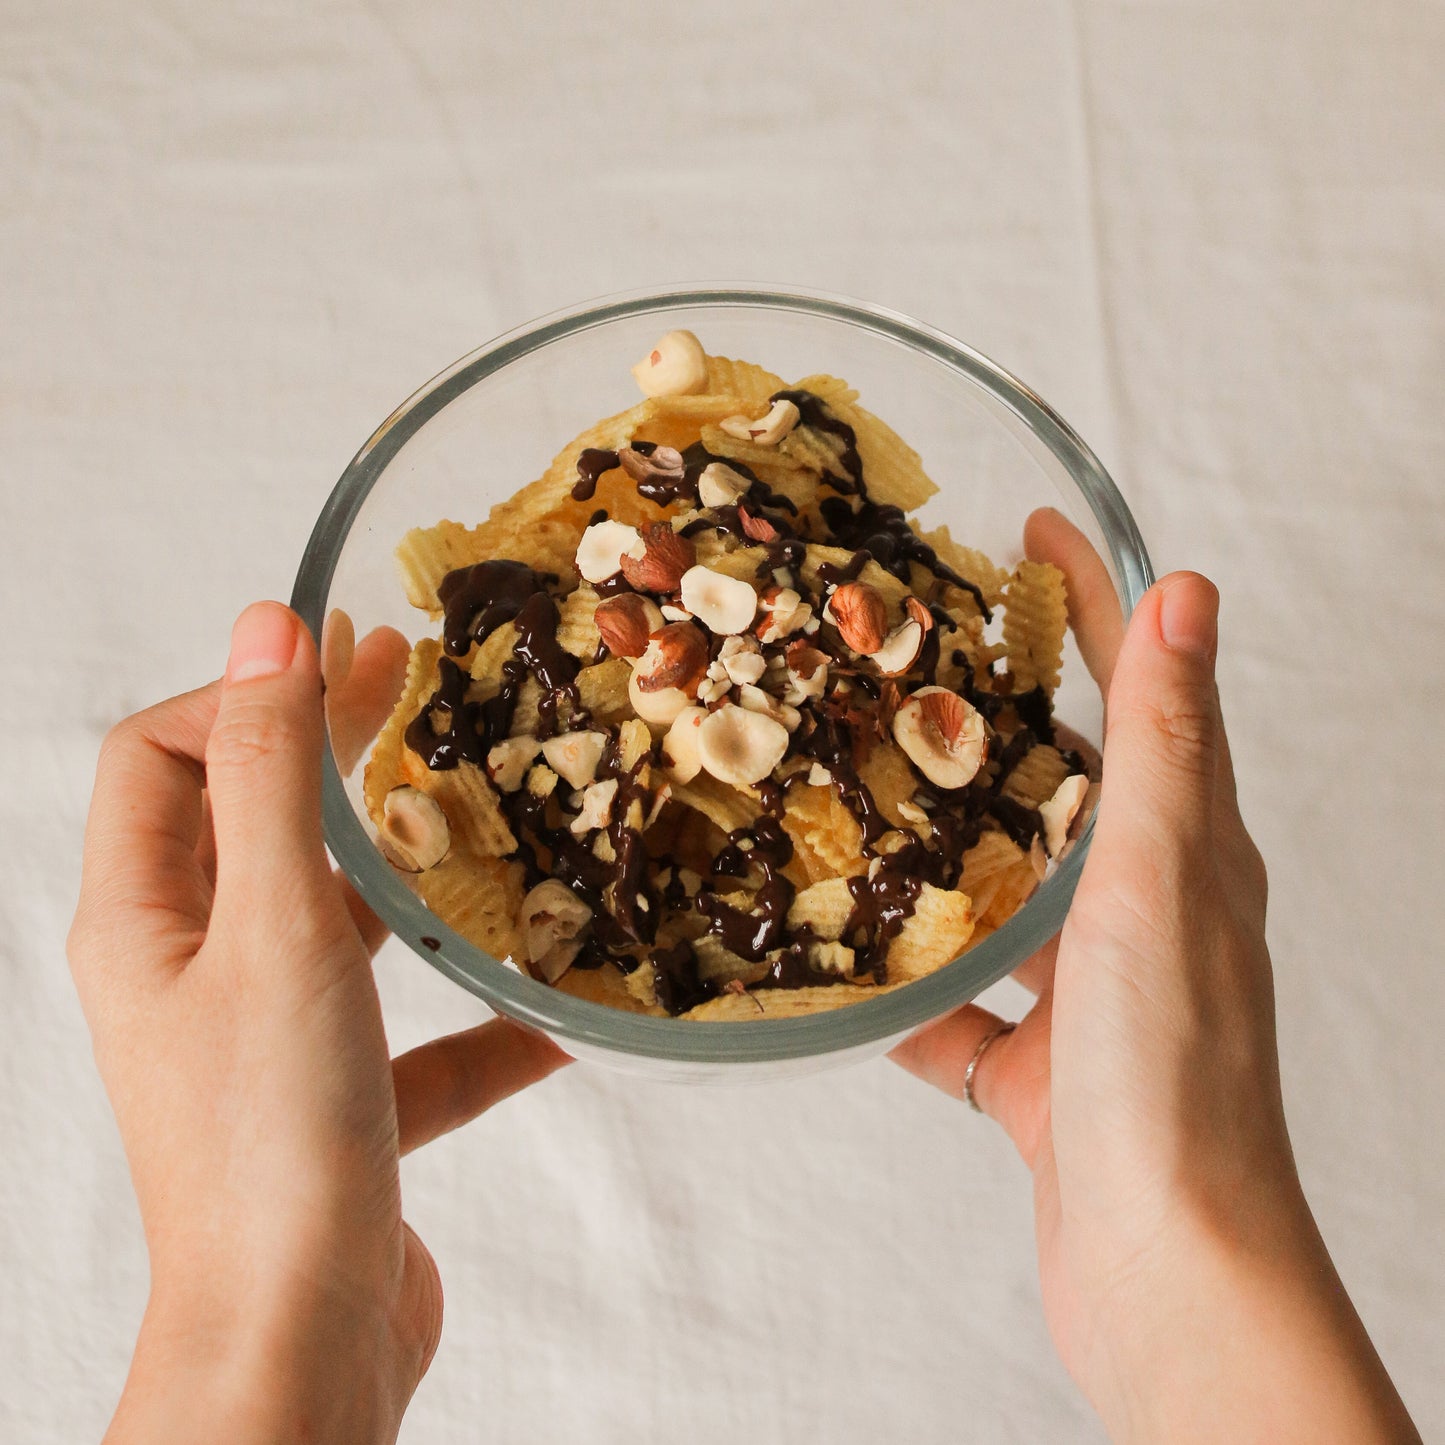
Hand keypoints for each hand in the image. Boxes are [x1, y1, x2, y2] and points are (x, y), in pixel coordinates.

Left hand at [68, 602, 568, 1444]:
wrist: (299, 1348)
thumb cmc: (274, 1136)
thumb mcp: (277, 926)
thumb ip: (267, 776)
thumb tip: (264, 624)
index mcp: (146, 922)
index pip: (158, 755)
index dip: (240, 693)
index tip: (341, 659)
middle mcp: (191, 976)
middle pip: (248, 822)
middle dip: (324, 745)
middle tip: (408, 674)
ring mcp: (263, 1044)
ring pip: (333, 925)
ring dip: (405, 875)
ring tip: (479, 817)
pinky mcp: (334, 1110)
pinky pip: (408, 1040)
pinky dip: (473, 1024)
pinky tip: (555, 1023)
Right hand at [892, 514, 1418, 1442]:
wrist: (1168, 1269)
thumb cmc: (1171, 1072)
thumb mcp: (1160, 880)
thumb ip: (1165, 743)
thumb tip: (1191, 590)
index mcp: (1189, 849)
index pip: (1146, 687)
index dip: (1096, 598)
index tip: (1034, 525)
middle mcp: (1146, 913)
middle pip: (1069, 781)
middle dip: (1002, 710)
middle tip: (917, 650)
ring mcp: (1090, 994)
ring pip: (1004, 893)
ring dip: (944, 847)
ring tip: (859, 794)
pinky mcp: (1039, 1070)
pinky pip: (960, 1010)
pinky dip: (910, 991)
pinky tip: (846, 973)